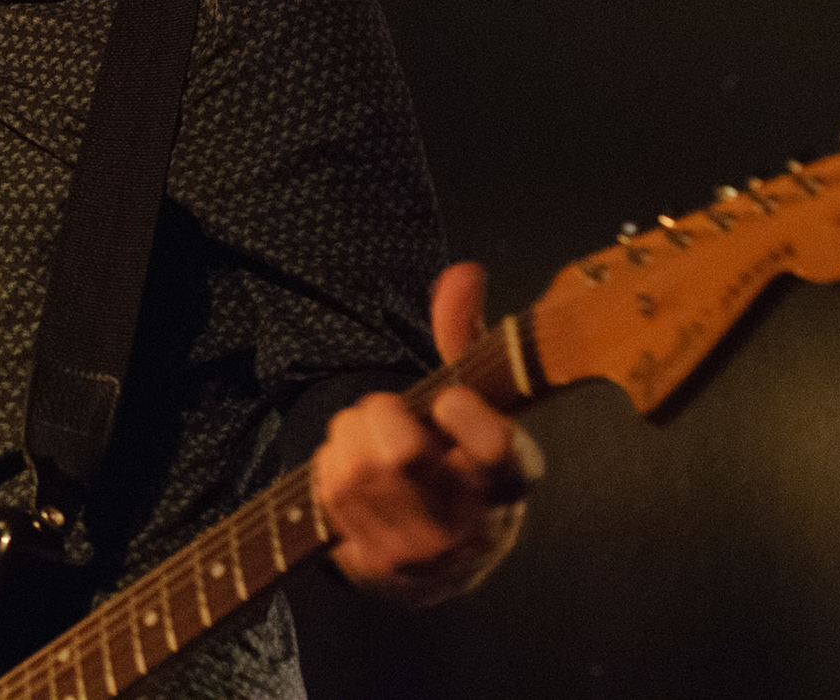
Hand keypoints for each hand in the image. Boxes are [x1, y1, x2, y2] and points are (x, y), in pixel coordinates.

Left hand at [310, 261, 541, 604]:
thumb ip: (467, 336)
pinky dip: (330, 464)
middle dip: (380, 415)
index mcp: (509, 478)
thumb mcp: (475, 400)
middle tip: (385, 409)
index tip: (447, 399)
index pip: (498, 454)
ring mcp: (421, 549)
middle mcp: (471, 522)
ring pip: (358, 471)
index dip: (469, 422)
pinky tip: (349, 463)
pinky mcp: (376, 564)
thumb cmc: (458, 457)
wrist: (444, 554)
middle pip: (403, 457)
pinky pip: (332, 494)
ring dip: (349, 436)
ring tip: (365, 434)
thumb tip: (463, 274)